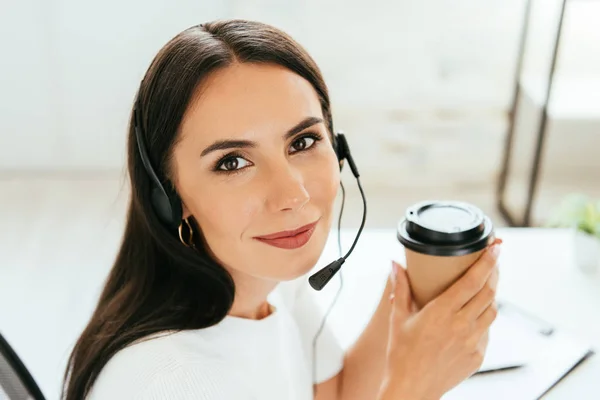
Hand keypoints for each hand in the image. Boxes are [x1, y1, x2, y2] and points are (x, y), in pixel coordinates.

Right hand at [379, 240, 500, 399]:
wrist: (411, 388)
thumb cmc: (401, 354)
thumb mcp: (398, 318)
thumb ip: (400, 288)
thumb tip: (395, 265)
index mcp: (442, 312)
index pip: (472, 280)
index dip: (487, 262)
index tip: (495, 248)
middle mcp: (461, 325)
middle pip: (488, 292)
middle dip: (493, 274)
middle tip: (492, 262)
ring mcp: (472, 341)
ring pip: (491, 311)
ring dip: (490, 296)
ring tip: (484, 287)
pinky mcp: (477, 356)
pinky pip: (486, 331)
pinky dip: (483, 319)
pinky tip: (473, 317)